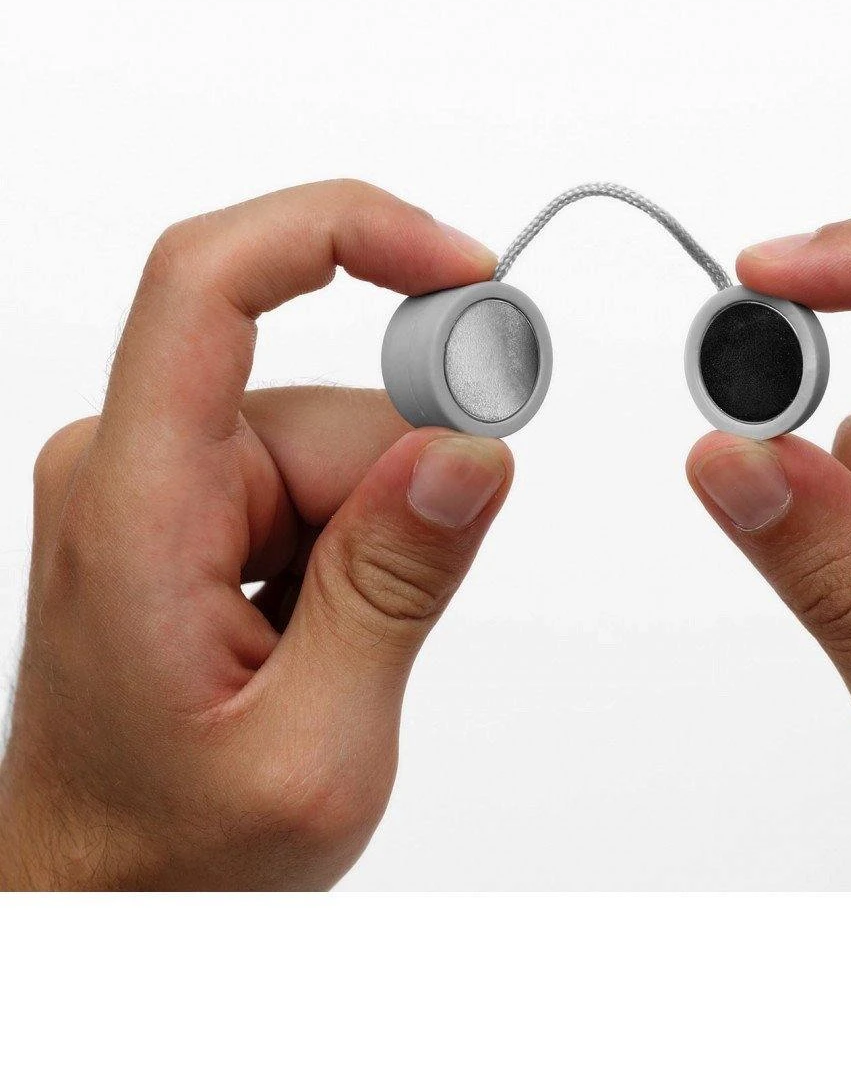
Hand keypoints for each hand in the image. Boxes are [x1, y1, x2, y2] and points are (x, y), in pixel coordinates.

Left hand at [0, 180, 510, 889]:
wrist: (105, 894)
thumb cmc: (168, 852)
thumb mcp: (313, 746)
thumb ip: (395, 588)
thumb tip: (469, 454)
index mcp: (136, 507)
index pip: (212, 283)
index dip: (346, 233)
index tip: (464, 272)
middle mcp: (138, 470)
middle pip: (332, 400)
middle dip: (413, 483)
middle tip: (429, 588)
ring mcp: (169, 488)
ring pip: (343, 448)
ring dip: (382, 541)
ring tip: (345, 656)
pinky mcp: (201, 508)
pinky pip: (323, 482)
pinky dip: (359, 547)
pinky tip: (323, 634)